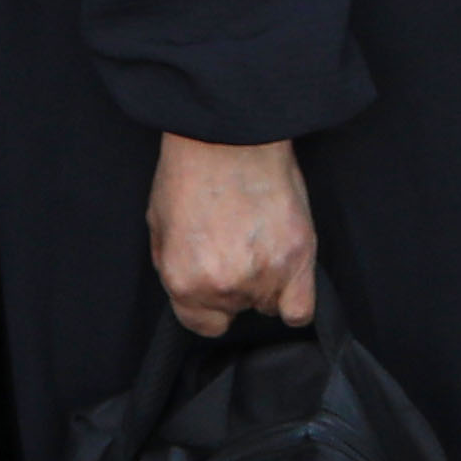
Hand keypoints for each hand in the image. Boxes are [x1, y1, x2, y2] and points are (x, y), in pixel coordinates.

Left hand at [151, 134, 315, 335]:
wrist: (230, 135)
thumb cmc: (192, 170)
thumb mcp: (159, 224)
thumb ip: (174, 266)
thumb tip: (191, 286)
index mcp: (184, 281)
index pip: (203, 325)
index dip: (209, 304)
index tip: (217, 283)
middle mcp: (224, 286)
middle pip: (238, 310)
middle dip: (238, 286)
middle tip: (238, 245)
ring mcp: (264, 274)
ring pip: (270, 304)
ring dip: (267, 282)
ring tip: (261, 242)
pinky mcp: (298, 258)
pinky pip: (301, 309)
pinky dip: (295, 299)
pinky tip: (288, 275)